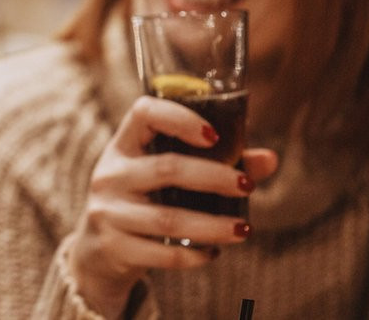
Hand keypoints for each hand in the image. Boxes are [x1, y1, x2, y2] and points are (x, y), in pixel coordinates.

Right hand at [67, 96, 278, 316]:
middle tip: (247, 185)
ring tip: (244, 229)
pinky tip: (213, 252)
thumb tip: (270, 159)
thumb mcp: (164, 178)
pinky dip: (194, 255)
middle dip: (214, 177)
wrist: (98, 252)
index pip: (144, 113)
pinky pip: (162, 253)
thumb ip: (215, 164)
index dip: (180, 118)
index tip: (214, 136)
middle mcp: (110, 174)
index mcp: (123, 146)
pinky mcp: (114, 248)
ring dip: (213, 225)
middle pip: (167, 168)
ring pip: (168, 219)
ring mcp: (108, 212)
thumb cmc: (142, 202)